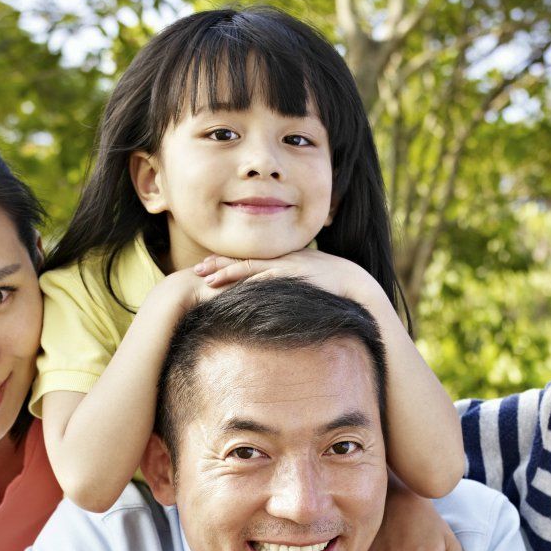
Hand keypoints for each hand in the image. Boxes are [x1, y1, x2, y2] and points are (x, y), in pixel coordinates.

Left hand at [193, 250, 373, 301]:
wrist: (354, 282)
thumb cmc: (329, 283)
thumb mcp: (303, 277)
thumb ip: (284, 280)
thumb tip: (268, 292)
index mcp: (280, 258)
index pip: (246, 257)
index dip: (224, 261)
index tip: (205, 265)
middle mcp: (280, 258)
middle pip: (243, 259)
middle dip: (218, 264)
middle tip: (196, 270)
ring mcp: (287, 266)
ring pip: (252, 268)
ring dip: (229, 274)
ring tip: (208, 281)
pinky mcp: (295, 277)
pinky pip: (270, 279)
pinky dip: (253, 283)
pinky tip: (238, 288)